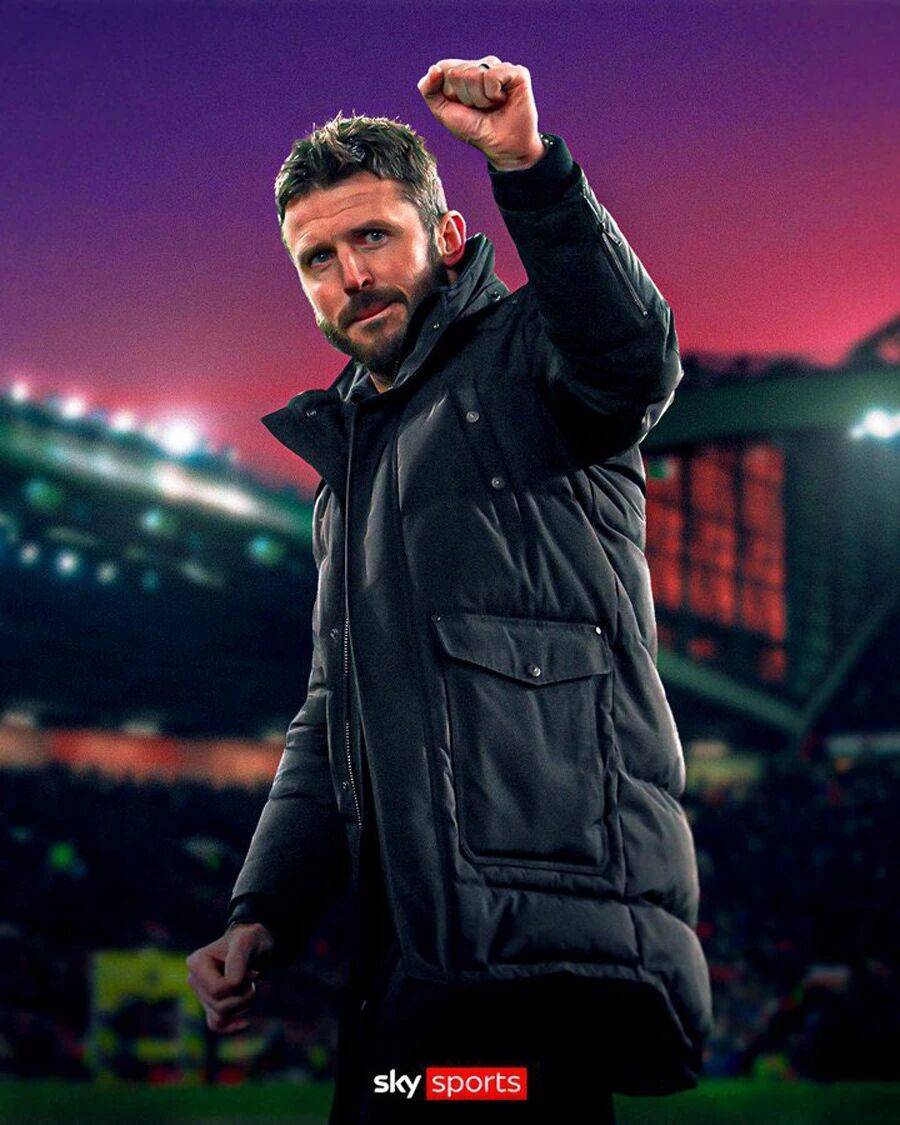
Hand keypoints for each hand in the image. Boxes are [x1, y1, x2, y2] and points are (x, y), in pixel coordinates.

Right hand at [186, 922, 274, 1033]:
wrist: (256, 946)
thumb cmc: (251, 940)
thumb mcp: (248, 941)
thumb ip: (238, 959)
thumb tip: (231, 984)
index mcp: (196, 962)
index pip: (217, 990)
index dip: (240, 985)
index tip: (252, 971)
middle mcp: (194, 979)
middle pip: (220, 1006)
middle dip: (243, 996)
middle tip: (254, 978)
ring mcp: (201, 994)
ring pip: (221, 1017)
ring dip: (243, 1005)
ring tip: (251, 987)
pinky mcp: (211, 1005)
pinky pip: (216, 1025)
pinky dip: (231, 1027)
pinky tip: (245, 1022)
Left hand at [417, 55, 544, 170]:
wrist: (502, 147)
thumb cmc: (475, 130)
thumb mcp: (443, 113)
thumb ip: (429, 91)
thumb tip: (434, 68)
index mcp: (463, 72)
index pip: (444, 68)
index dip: (450, 93)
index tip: (463, 107)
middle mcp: (481, 66)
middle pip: (458, 72)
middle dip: (465, 98)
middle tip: (480, 109)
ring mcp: (498, 67)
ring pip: (474, 73)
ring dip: (480, 99)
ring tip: (491, 107)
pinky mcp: (516, 72)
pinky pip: (492, 76)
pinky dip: (493, 95)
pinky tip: (503, 101)